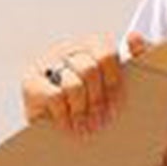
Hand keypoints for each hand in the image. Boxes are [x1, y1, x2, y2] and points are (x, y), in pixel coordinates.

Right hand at [21, 34, 147, 135]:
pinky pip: (54, 97)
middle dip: (98, 101)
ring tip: (86, 128)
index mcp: (92, 44)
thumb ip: (135, 56)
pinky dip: (64, 115)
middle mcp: (69, 49)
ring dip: (82, 110)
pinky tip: (68, 126)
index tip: (117, 109)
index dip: (114, 84)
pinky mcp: (31, 82)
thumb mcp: (117, 78)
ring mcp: (47, 63)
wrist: (56, 119)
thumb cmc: (93, 99)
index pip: (107, 56)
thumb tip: (134, 37)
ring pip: (73, 84)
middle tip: (101, 123)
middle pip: (90, 70)